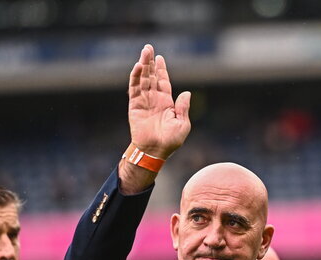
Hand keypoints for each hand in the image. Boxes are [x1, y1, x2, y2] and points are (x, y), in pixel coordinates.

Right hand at [119, 44, 191, 193]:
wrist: (155, 151)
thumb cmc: (170, 141)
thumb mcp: (182, 124)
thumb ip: (183, 108)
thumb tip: (186, 92)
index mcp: (167, 103)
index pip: (163, 82)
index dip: (161, 70)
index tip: (159, 58)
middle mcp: (154, 99)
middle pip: (152, 76)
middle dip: (150, 62)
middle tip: (148, 48)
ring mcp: (144, 101)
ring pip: (143, 79)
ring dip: (143, 66)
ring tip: (144, 52)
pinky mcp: (134, 105)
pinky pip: (134, 89)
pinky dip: (135, 78)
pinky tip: (138, 67)